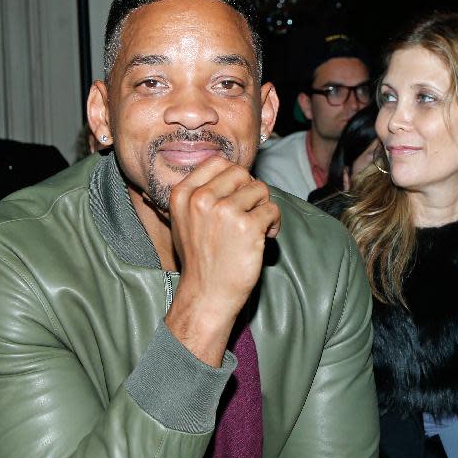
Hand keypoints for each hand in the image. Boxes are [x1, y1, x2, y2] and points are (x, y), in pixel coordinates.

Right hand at [166, 155, 279, 365]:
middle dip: (250, 192)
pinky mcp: (247, 226)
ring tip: (257, 228)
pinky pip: (273, 210)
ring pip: (260, 189)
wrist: (206, 295)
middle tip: (249, 214)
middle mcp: (201, 198)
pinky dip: (274, 224)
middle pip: (241, 173)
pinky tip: (265, 238)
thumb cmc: (200, 260)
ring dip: (264, 208)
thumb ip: (199, 194)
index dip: (233, 178)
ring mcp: (225, 211)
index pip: (218, 162)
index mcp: (183, 193)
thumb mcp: (184, 220)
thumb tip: (229, 171)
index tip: (236, 197)